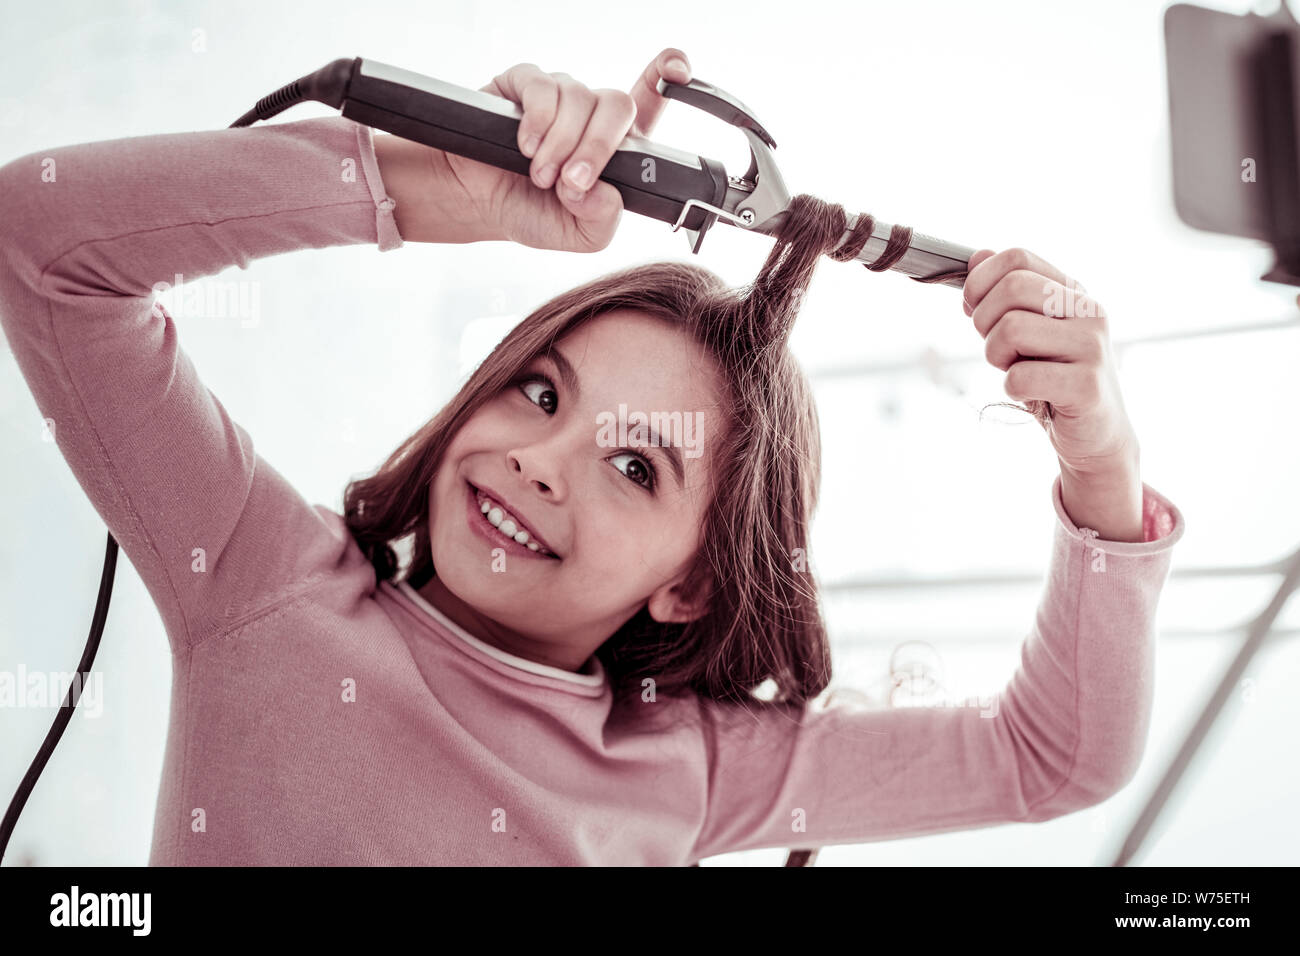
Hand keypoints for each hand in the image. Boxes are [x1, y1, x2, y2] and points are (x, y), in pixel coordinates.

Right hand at [431, 49, 691, 251]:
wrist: (478, 205)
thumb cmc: (532, 213)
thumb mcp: (579, 235)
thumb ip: (602, 221)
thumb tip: (604, 192)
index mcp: (615, 146)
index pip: (649, 102)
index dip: (667, 78)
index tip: (679, 71)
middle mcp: (590, 115)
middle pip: (617, 104)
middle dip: (598, 146)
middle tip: (573, 181)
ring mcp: (558, 96)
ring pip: (578, 99)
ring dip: (560, 145)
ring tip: (540, 175)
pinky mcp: (523, 84)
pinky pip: (542, 89)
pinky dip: (537, 125)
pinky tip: (526, 148)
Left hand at [962, 247, 1139, 478]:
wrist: (1096, 434)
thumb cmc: (1054, 379)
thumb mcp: (1029, 331)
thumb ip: (1004, 296)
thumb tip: (977, 256)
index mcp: (1073, 291)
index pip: (1017, 258)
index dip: (980, 281)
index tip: (973, 308)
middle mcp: (1089, 311)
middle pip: (1011, 288)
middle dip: (984, 322)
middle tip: (997, 349)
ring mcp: (1092, 347)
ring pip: (1010, 329)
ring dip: (996, 357)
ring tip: (1016, 370)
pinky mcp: (1087, 386)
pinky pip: (1019, 376)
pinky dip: (1011, 388)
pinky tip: (1030, 394)